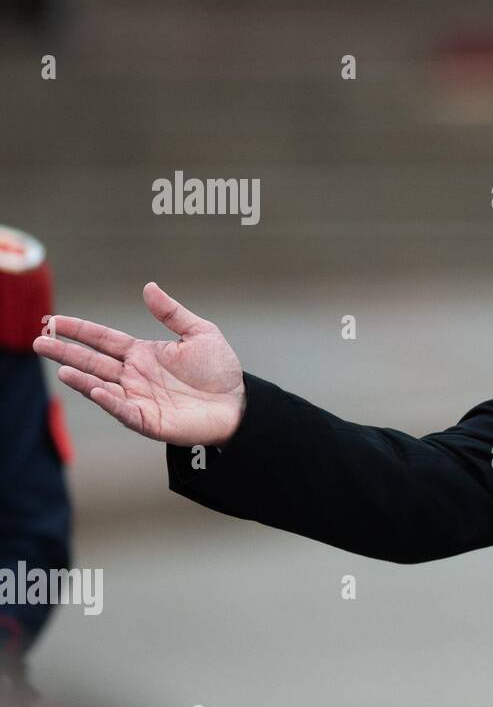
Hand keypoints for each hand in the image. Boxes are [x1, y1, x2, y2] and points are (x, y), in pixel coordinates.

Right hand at [32, 282, 245, 445]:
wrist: (240, 403)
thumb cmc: (220, 371)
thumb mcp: (200, 334)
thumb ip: (172, 313)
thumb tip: (149, 287)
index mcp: (142, 354)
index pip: (103, 340)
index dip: (79, 330)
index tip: (54, 320)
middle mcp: (134, 376)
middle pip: (93, 362)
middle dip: (66, 352)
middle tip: (39, 342)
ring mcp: (139, 398)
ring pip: (102, 387)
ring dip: (81, 378)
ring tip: (61, 369)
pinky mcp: (148, 420)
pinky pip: (124, 410)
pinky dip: (109, 402)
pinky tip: (94, 390)